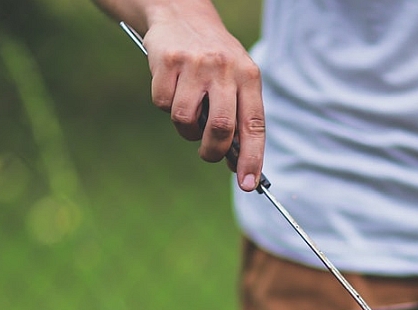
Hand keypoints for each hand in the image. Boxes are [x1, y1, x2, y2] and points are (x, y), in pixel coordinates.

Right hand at [143, 2, 264, 190]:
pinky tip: (172, 87)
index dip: (252, 158)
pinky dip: (164, 105)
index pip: (254, 126)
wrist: (182, 13)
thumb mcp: (236, 79)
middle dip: (212, 151)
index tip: (248, 184)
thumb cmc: (214, 59)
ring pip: (186, 120)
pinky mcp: (168, 61)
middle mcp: (225, 69)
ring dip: (185, 129)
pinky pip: (162, 104)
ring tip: (189, 112)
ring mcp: (196, 64)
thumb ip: (239, 116)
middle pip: (220, 129)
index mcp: (249, 76)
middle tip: (208, 153)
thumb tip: (237, 164)